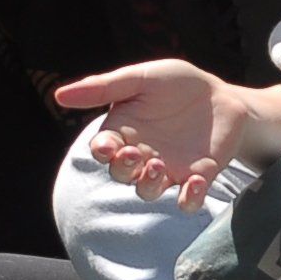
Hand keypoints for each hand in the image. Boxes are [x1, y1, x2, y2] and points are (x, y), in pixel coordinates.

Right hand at [50, 57, 280, 207]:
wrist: (221, 95)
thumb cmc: (176, 84)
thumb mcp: (141, 78)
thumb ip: (104, 87)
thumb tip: (59, 94)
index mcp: (123, 132)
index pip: (103, 150)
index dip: (101, 152)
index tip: (107, 146)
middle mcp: (141, 155)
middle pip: (121, 174)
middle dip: (123, 169)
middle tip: (136, 153)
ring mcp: (168, 170)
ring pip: (148, 191)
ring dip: (148, 185)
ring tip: (158, 165)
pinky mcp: (197, 178)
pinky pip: (187, 201)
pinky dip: (189, 199)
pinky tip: (194, 183)